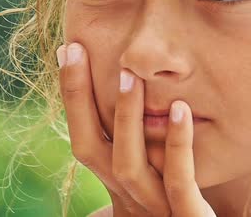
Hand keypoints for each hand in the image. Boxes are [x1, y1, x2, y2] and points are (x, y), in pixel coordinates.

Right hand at [56, 42, 215, 216]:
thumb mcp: (148, 189)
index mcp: (117, 187)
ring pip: (128, 164)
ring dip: (125, 119)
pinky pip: (179, 181)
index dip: (72, 98)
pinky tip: (182, 109)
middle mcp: (127, 198)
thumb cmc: (173, 214)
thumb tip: (117, 132)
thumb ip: (132, 164)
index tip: (68, 52)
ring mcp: (154, 209)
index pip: (84, 139)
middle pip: (90, 148)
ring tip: (130, 76)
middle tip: (74, 50)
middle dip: (78, 99)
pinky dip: (179, 146)